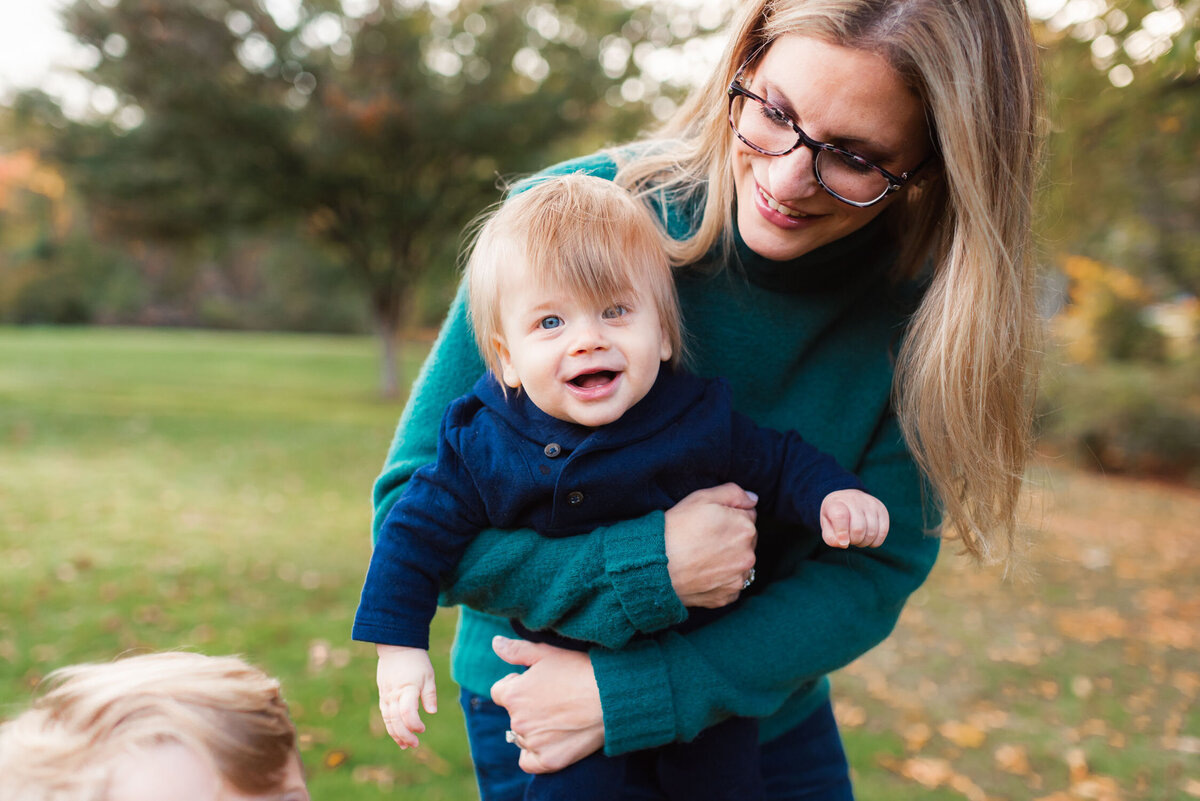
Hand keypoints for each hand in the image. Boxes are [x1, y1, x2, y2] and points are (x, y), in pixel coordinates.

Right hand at [376, 644, 437, 748]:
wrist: (396, 647)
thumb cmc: (416, 661)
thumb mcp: (428, 675)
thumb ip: (429, 694)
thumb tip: (432, 712)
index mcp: (407, 689)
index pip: (407, 713)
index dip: (414, 724)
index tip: (423, 729)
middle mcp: (394, 695)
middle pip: (396, 720)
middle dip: (405, 735)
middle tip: (414, 744)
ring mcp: (386, 696)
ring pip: (388, 720)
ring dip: (396, 734)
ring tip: (404, 745)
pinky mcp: (383, 695)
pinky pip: (384, 714)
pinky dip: (390, 726)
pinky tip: (396, 733)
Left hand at [489, 636, 604, 773]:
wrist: (611, 697)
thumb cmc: (579, 670)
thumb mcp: (546, 653)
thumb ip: (516, 650)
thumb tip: (495, 643)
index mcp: (513, 694)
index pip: (499, 692)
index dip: (517, 686)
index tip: (538, 683)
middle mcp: (517, 721)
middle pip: (513, 715)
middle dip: (528, 707)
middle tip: (555, 699)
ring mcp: (532, 743)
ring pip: (522, 736)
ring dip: (534, 729)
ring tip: (561, 716)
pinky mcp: (548, 761)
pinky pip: (528, 761)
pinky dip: (535, 754)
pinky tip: (552, 741)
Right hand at [663, 483, 757, 607]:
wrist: (656, 566)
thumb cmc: (676, 529)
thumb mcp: (702, 498)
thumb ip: (733, 493)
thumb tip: (753, 499)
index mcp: (745, 528)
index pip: (747, 516)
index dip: (728, 516)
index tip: (710, 521)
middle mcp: (748, 555)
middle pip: (746, 541)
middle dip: (732, 537)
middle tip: (704, 538)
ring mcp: (738, 578)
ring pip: (739, 563)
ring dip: (728, 559)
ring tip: (701, 557)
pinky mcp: (727, 596)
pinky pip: (730, 584)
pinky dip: (721, 579)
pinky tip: (702, 573)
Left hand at [820, 489, 889, 548]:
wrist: (846, 499)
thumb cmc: (834, 516)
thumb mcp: (826, 526)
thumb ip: (831, 538)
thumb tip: (844, 544)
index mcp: (836, 503)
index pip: (840, 516)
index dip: (842, 533)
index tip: (843, 542)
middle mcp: (854, 500)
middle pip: (858, 528)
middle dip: (854, 541)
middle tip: (850, 540)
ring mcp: (870, 503)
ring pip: (872, 532)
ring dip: (864, 542)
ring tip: (858, 538)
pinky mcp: (882, 509)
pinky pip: (883, 531)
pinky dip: (875, 541)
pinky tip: (868, 538)